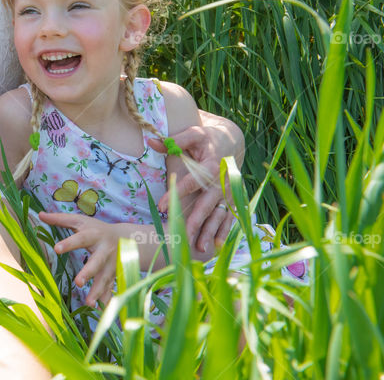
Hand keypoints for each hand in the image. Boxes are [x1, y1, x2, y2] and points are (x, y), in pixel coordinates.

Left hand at [38, 212, 120, 306]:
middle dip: (88, 272)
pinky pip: (111, 289)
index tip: (56, 249)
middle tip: (78, 282)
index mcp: (94, 235)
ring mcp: (111, 265)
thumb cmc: (97, 229)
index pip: (80, 239)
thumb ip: (60, 219)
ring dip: (97, 291)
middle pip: (97, 262)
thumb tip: (40, 214)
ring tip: (88, 303)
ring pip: (105, 279)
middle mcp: (104, 251)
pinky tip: (101, 310)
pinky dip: (107, 300)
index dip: (69, 243)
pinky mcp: (114, 276)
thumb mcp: (81, 221)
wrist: (128, 239)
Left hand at [149, 125, 236, 251]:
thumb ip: (174, 140)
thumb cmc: (206, 140)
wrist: (230, 142)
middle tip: (183, 237)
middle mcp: (222, 182)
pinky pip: (228, 218)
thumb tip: (151, 141)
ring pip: (219, 215)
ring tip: (200, 248)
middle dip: (196, 222)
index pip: (192, 182)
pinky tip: (216, 246)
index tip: (161, 207)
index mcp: (212, 166)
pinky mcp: (231, 199)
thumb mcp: (193, 134)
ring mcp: (228, 193)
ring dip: (210, 232)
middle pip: (207, 204)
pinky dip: (223, 232)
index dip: (177, 194)